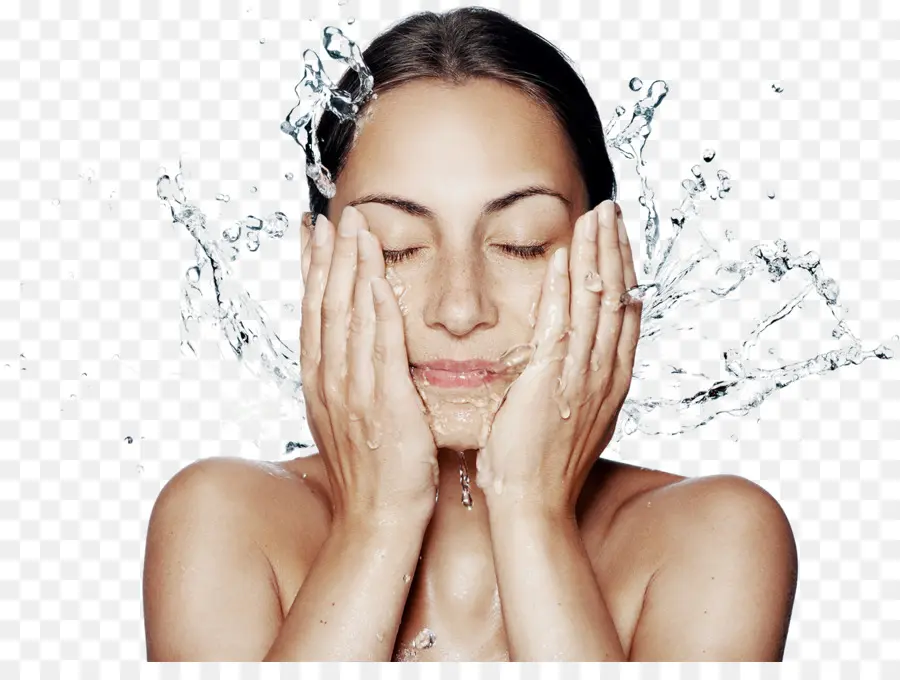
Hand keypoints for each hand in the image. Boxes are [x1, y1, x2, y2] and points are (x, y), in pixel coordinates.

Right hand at [300, 207, 438, 524]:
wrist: (376, 520)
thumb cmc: (370, 473)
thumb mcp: (347, 420)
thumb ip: (347, 381)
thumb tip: (351, 351)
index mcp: (319, 382)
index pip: (312, 313)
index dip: (311, 270)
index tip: (312, 235)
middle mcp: (328, 380)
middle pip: (325, 306)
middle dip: (329, 257)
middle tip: (333, 217)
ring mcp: (353, 390)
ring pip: (348, 316)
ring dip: (351, 268)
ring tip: (355, 228)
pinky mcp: (384, 401)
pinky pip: (380, 343)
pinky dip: (378, 306)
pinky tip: (379, 276)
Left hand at [475, 200, 640, 514]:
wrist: (533, 505)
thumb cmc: (543, 466)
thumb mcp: (574, 418)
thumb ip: (582, 383)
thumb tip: (581, 356)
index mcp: (610, 381)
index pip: (624, 313)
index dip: (624, 270)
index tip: (619, 239)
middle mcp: (604, 373)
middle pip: (617, 298)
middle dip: (615, 249)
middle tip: (611, 211)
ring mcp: (581, 376)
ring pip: (597, 303)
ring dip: (596, 255)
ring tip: (595, 216)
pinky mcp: (551, 380)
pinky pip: (561, 324)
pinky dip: (565, 287)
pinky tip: (566, 256)